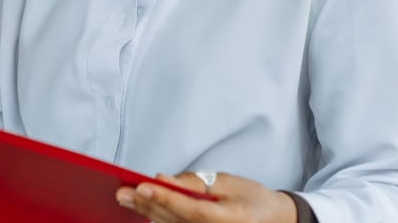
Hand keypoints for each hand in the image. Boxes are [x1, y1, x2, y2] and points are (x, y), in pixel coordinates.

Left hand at [115, 171, 296, 222]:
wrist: (274, 221)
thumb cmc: (255, 200)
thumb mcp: (230, 182)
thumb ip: (197, 182)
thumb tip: (165, 179)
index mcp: (229, 219)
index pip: (190, 209)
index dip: (164, 198)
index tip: (142, 186)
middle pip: (174, 220)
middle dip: (147, 205)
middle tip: (123, 193)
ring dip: (147, 213)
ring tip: (126, 199)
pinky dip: (158, 220)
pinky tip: (142, 211)